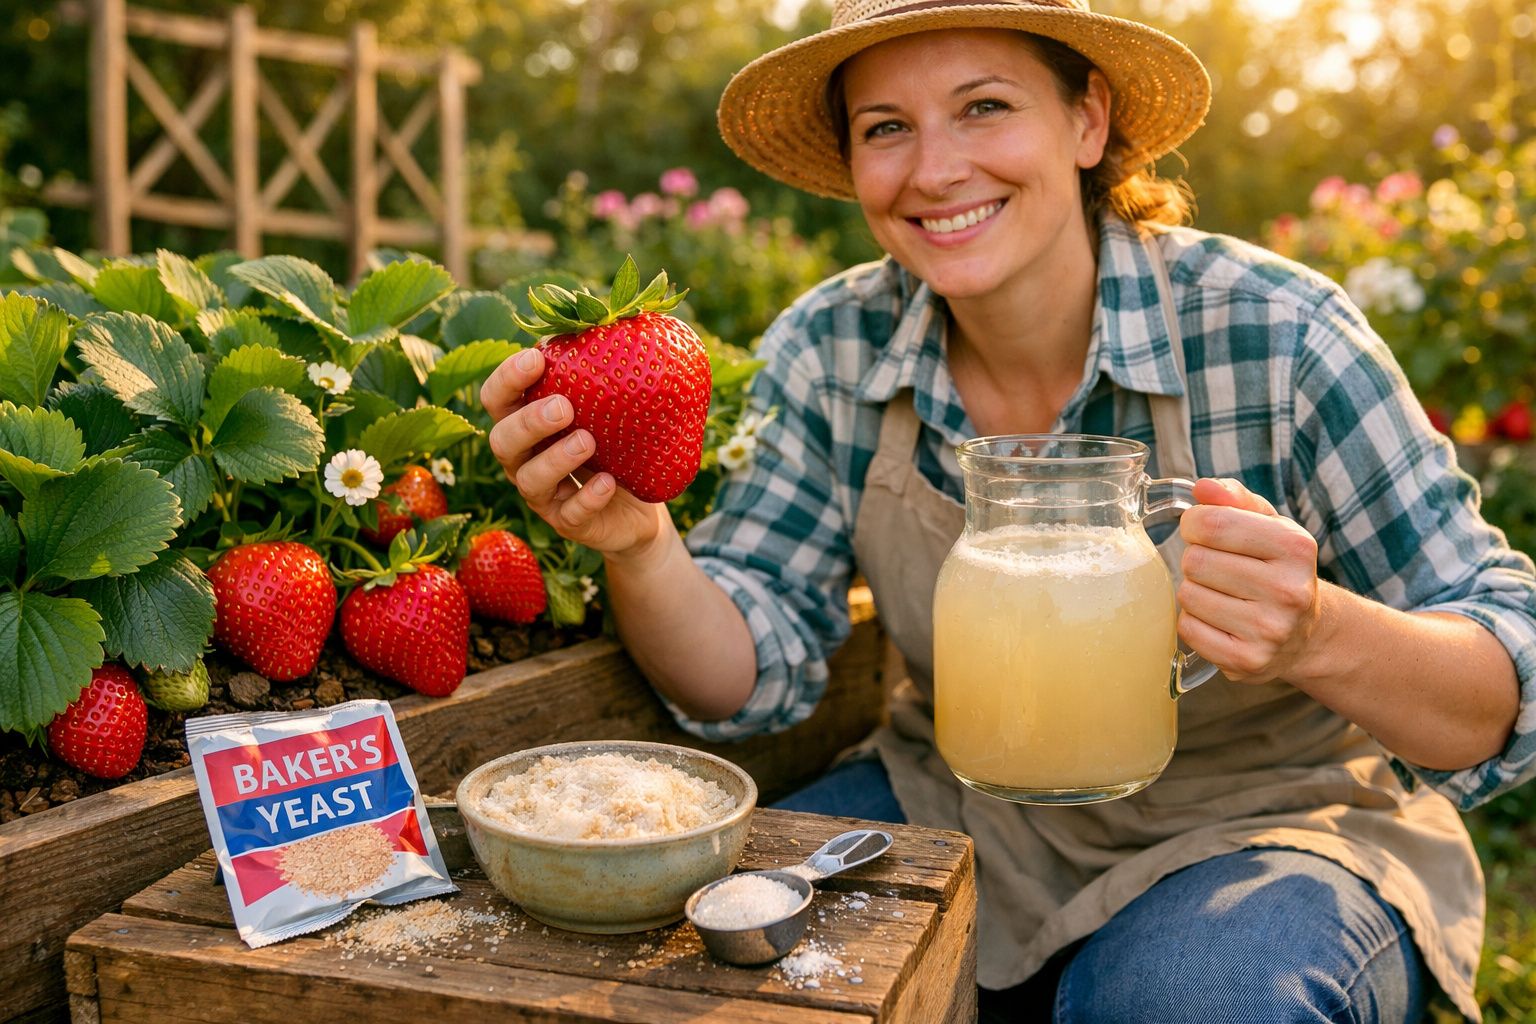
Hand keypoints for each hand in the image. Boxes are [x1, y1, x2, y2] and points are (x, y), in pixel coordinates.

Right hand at [481, 348, 667, 558]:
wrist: (641, 505)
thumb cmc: (618, 443)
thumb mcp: (612, 407)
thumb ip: (603, 370)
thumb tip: (614, 317)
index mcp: (526, 423)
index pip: (497, 398)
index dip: (507, 378)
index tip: (537, 357)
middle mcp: (525, 459)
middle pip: (501, 441)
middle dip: (528, 421)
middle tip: (564, 406)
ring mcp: (544, 496)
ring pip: (530, 480)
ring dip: (556, 458)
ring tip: (588, 440)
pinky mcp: (569, 524)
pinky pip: (569, 515)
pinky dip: (587, 497)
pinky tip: (607, 480)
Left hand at [1176, 478, 1321, 684]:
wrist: (1306, 633)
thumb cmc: (1276, 569)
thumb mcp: (1268, 525)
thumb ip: (1234, 498)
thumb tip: (1202, 487)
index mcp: (1294, 547)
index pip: (1212, 524)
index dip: (1194, 523)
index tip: (1202, 530)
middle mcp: (1288, 591)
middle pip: (1195, 561)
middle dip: (1196, 559)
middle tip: (1217, 567)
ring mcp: (1269, 631)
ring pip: (1188, 595)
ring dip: (1194, 591)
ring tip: (1221, 593)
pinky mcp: (1247, 661)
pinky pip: (1188, 629)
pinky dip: (1194, 621)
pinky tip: (1219, 619)